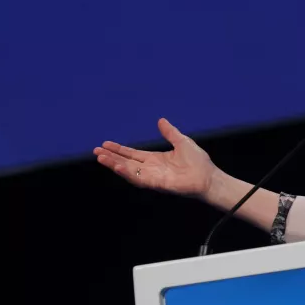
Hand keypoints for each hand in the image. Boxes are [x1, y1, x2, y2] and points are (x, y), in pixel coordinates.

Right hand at [94, 118, 216, 197]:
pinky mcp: (156, 184)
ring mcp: (152, 177)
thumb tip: (161, 120)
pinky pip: (139, 179)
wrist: (208, 177)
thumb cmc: (198, 162)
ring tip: (101, 158)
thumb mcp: (182, 142)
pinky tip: (118, 167)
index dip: (119, 150)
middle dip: (111, 157)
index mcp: (155, 159)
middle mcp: (150, 168)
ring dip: (114, 165)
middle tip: (96, 151)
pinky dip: (127, 173)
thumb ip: (170, 133)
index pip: (132, 154)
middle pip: (126, 162)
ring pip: (128, 171)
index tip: (105, 144)